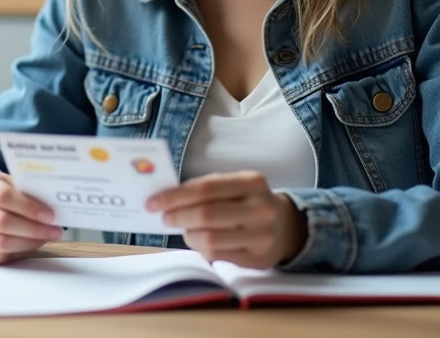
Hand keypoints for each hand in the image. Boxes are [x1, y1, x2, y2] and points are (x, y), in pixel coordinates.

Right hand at [0, 173, 63, 263]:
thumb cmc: (0, 192)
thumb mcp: (10, 183)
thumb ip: (26, 190)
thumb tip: (55, 203)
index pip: (3, 196)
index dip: (28, 207)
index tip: (50, 215)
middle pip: (2, 222)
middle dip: (33, 228)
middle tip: (55, 230)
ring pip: (0, 243)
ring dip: (29, 242)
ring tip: (47, 237)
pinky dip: (19, 252)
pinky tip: (32, 244)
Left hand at [146, 171, 305, 268]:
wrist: (286, 227)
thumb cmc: (248, 202)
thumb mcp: (235, 186)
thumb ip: (206, 189)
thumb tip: (164, 197)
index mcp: (253, 182)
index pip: (206, 188)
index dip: (175, 195)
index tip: (153, 201)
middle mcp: (261, 208)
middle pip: (206, 214)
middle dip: (177, 215)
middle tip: (163, 216)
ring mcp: (261, 235)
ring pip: (210, 238)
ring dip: (188, 234)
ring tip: (182, 228)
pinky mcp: (257, 258)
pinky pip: (218, 255)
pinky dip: (200, 247)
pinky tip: (196, 240)